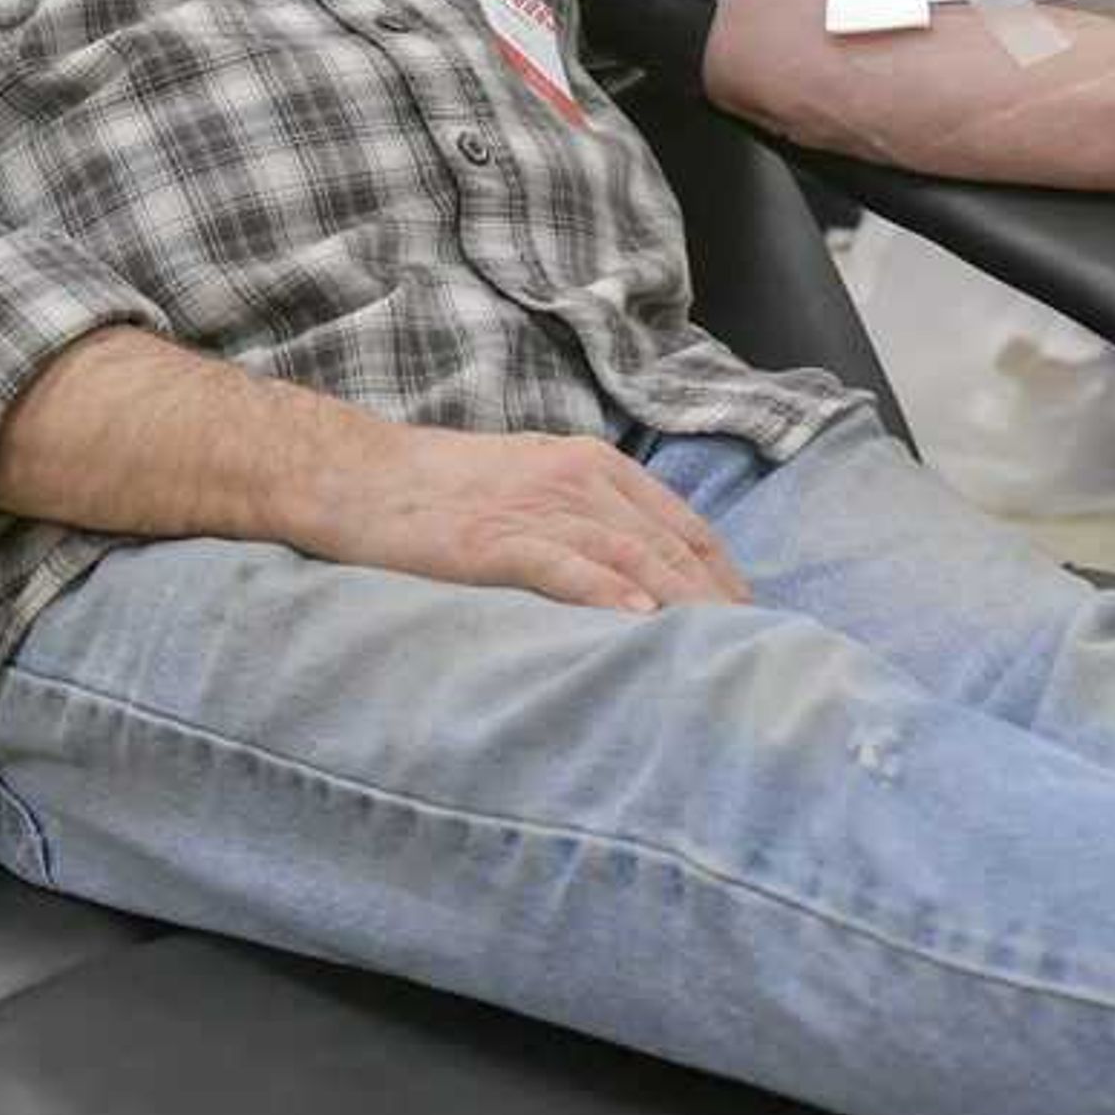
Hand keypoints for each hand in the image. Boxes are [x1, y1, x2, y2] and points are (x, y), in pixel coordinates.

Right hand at [292, 423, 750, 616]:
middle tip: (758, 649)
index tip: (754, 618)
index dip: (723, 573)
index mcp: (591, 465)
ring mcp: (537, 508)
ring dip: (682, 602)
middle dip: (718, 599)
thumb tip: (638, 573)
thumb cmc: (442, 489)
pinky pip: (564, 565)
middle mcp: (577, 481)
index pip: (682, 524)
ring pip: (631, 554)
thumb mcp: (532, 483)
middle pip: (669, 544)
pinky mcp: (494, 541)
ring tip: (723, 644)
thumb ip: (587, 515)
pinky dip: (607, 592)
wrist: (356, 476)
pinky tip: (641, 622)